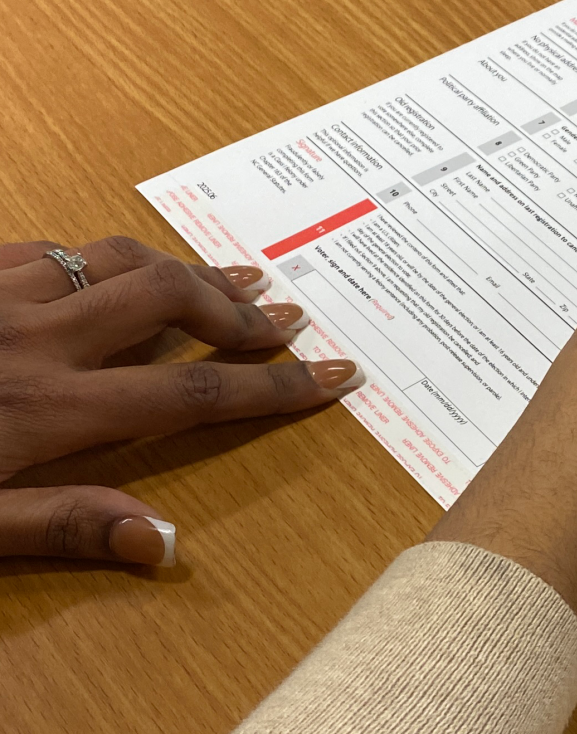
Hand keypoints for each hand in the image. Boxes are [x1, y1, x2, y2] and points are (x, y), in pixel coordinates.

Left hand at [0, 236, 362, 565]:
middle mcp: (37, 337)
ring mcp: (3, 294)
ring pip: (117, 258)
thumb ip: (61, 526)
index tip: (332, 376)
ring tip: (230, 279)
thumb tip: (161, 542)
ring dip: (183, 268)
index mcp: (46, 406)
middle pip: (167, 296)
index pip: (189, 392)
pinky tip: (119, 269)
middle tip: (281, 320)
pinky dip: (101, 259)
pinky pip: (51, 247)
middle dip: (237, 309)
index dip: (270, 386)